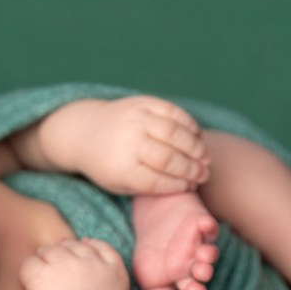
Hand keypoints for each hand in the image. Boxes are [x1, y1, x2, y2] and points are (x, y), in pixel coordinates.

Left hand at [29, 96, 211, 194]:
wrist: (85, 132)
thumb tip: (189, 183)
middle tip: (205, 174)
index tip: (192, 187)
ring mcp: (135, 119)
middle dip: (192, 168)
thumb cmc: (108, 164)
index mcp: (120, 168)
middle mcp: (128, 142)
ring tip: (205, 157)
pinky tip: (197, 136)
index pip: (157, 180)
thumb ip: (150, 185)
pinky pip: (173, 111)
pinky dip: (189, 124)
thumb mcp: (120, 183)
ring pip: (174, 132)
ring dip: (195, 147)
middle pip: (168, 157)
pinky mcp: (142, 102)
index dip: (179, 185)